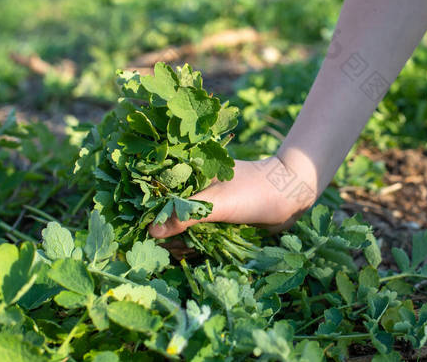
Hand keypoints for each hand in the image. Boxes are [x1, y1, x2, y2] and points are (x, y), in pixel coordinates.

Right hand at [148, 156, 316, 237]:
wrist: (290, 197)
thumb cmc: (253, 192)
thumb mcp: (217, 203)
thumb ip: (186, 216)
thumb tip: (152, 232)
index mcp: (189, 173)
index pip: (156, 190)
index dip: (144, 210)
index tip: (136, 230)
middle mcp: (194, 188)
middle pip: (165, 213)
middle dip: (160, 232)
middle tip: (159, 248)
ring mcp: (205, 205)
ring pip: (181, 227)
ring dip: (177, 241)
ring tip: (177, 252)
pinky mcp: (217, 220)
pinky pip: (198, 234)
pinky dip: (193, 244)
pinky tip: (191, 253)